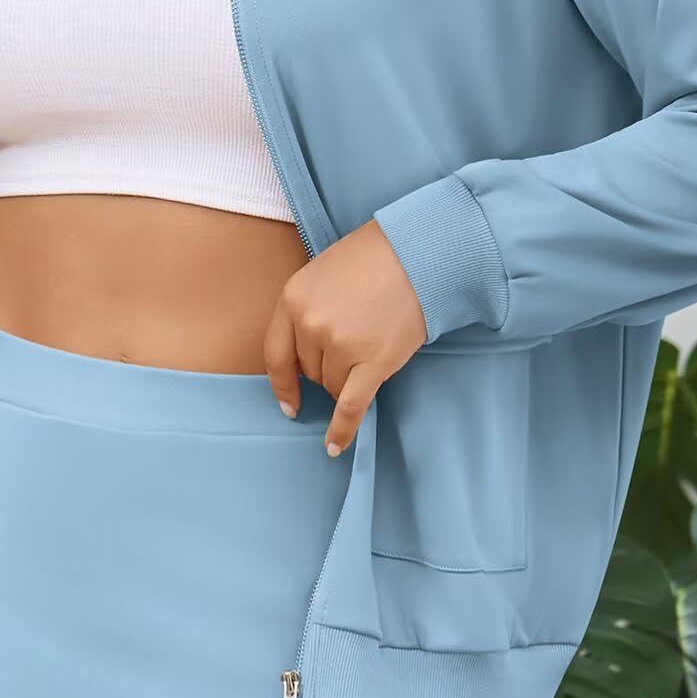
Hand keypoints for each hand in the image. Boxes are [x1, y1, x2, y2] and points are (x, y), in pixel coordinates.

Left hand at [263, 218, 428, 456]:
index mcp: (292, 300)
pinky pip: (350, 406)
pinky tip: (336, 447)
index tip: (288, 404)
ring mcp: (340, 345)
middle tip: (356, 343)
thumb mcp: (321, 275)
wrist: (419, 250)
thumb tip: (307, 362)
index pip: (277, 356)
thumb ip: (306, 313)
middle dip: (329, 369)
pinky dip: (342, 430)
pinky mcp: (372, 362)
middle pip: (311, 372)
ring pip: (334, 386)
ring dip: (349, 379)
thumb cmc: (372, 259)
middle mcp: (311, 324)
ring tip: (373, 346)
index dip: (283, 384)